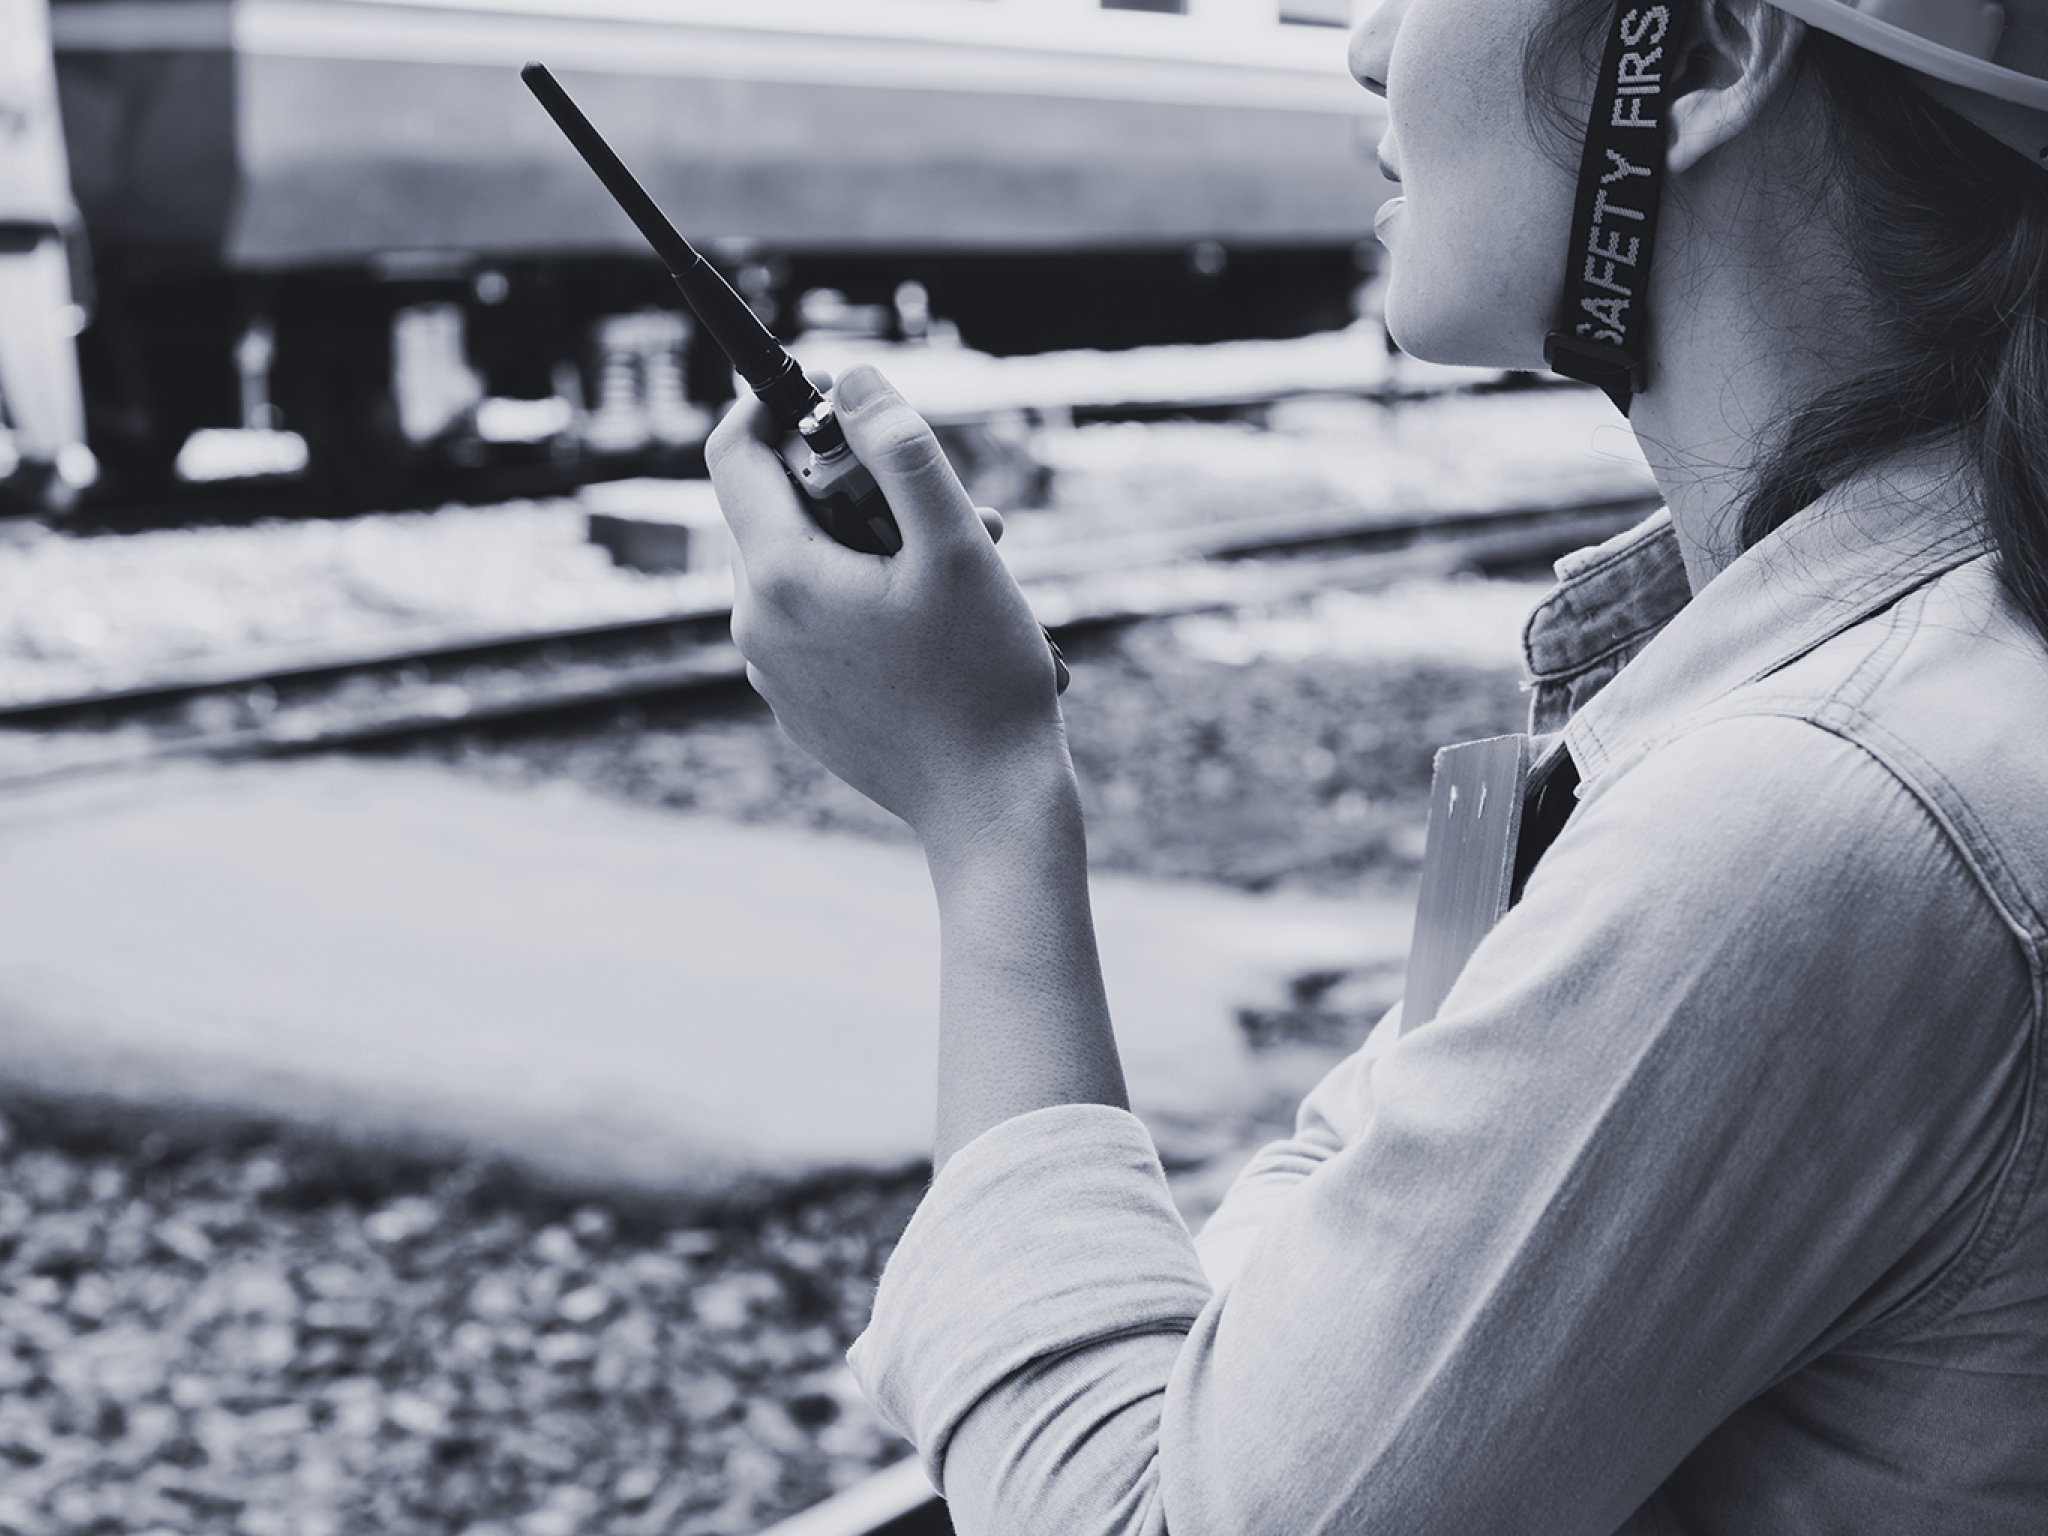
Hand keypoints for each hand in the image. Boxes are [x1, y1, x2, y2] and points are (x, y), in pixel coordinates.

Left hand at [706, 364, 1073, 853]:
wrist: (989, 808)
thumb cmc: (983, 680)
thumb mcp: (959, 547)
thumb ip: (903, 452)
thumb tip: (855, 381)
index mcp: (781, 576)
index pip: (734, 452)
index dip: (777, 403)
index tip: (840, 392)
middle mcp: (756, 625)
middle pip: (779, 509)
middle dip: (857, 487)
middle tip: (949, 504)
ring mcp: (774, 673)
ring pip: (806, 567)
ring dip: (876, 546)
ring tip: (969, 565)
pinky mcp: (801, 708)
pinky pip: (818, 624)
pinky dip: (869, 601)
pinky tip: (941, 624)